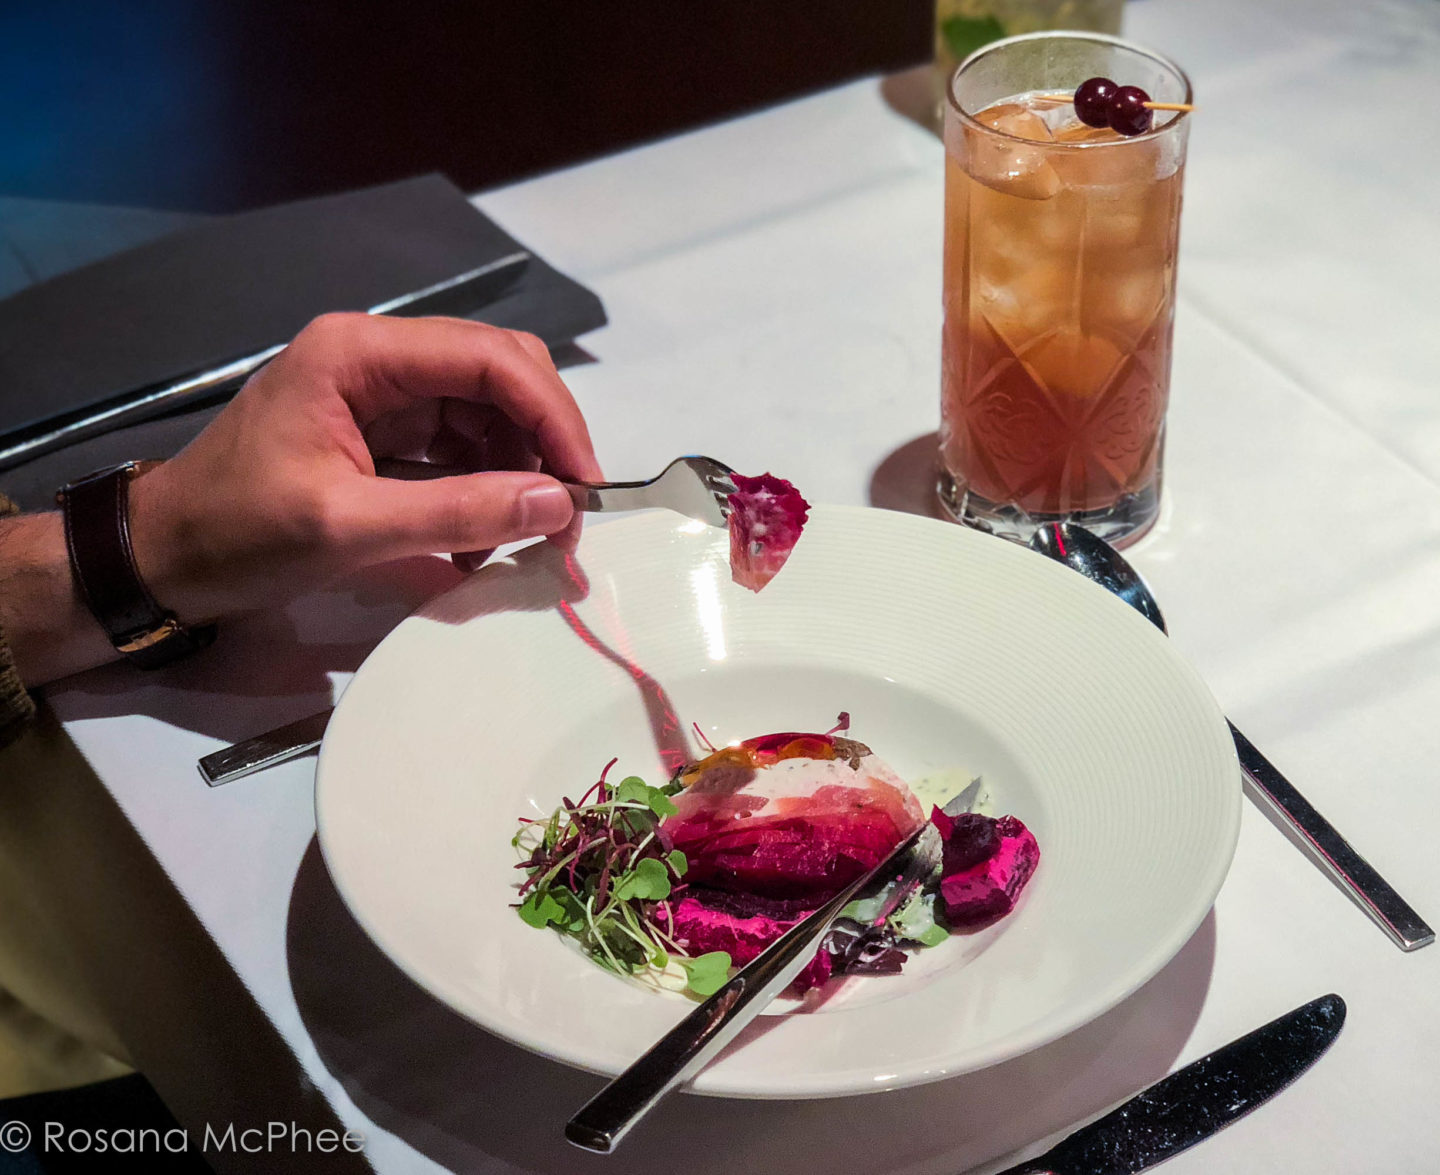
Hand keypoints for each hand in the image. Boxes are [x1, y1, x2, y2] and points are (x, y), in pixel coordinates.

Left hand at [128, 313, 601, 621]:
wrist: (162, 559)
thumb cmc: (236, 534)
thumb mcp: (347, 527)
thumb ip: (457, 512)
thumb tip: (556, 506)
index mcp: (360, 354)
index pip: (489, 359)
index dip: (552, 416)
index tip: (584, 485)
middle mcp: (378, 358)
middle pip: (498, 376)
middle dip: (543, 443)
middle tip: (565, 517)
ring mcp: (381, 394)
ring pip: (488, 415)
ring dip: (518, 475)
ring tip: (524, 541)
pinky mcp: (383, 433)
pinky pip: (460, 449)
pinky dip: (483, 493)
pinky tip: (479, 543)